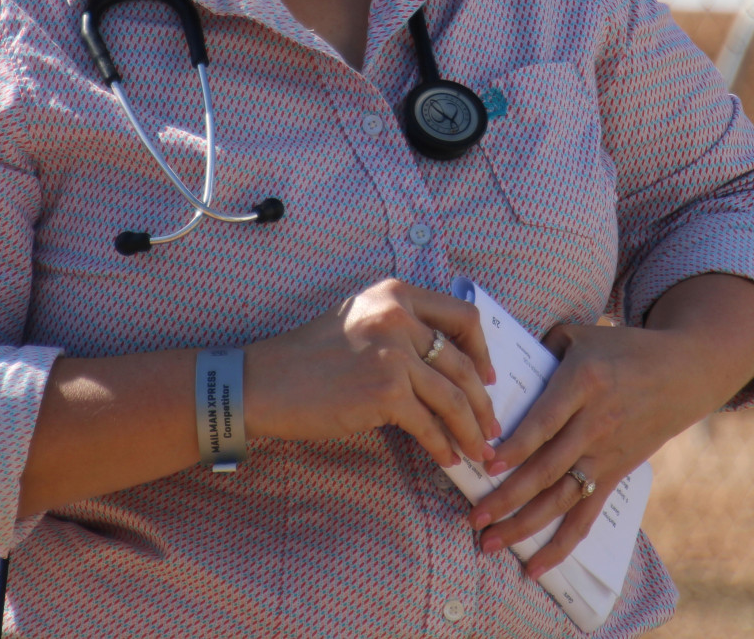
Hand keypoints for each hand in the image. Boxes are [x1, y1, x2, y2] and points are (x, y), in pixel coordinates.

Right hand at [245, 278, 499, 466]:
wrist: (261, 382)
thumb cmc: (306, 357)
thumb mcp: (359, 320)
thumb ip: (399, 327)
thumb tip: (444, 363)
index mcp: (396, 294)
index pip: (463, 316)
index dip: (483, 351)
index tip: (488, 378)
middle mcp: (399, 317)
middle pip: (463, 363)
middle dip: (483, 402)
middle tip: (491, 428)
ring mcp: (394, 354)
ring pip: (453, 397)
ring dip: (471, 430)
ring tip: (478, 451)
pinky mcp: (385, 392)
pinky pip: (429, 424)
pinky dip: (443, 446)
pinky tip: (448, 459)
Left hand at [467, 276, 753, 577]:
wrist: (684, 372)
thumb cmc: (625, 348)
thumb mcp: (583, 334)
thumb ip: (542, 344)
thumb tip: (500, 364)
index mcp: (584, 382)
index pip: (546, 420)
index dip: (518, 445)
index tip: (487, 463)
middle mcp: (595, 423)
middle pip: (548, 468)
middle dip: (509, 497)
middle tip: (473, 518)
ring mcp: (606, 454)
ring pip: (562, 498)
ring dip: (524, 525)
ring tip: (489, 543)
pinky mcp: (615, 474)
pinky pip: (585, 516)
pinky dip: (561, 545)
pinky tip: (534, 568)